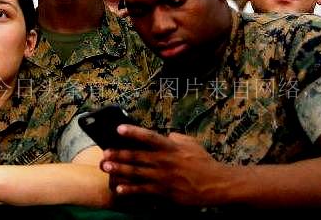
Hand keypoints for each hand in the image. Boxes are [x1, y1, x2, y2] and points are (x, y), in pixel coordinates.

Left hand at [101, 125, 223, 204]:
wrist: (215, 184)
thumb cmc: (203, 162)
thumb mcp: (190, 143)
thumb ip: (174, 138)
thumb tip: (164, 135)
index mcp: (171, 147)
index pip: (149, 137)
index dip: (133, 132)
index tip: (119, 128)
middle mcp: (165, 161)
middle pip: (137, 156)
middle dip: (119, 154)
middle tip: (104, 152)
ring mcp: (163, 178)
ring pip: (136, 173)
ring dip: (120, 170)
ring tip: (106, 167)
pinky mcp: (164, 192)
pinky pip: (144, 191)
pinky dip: (130, 190)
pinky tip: (119, 188)